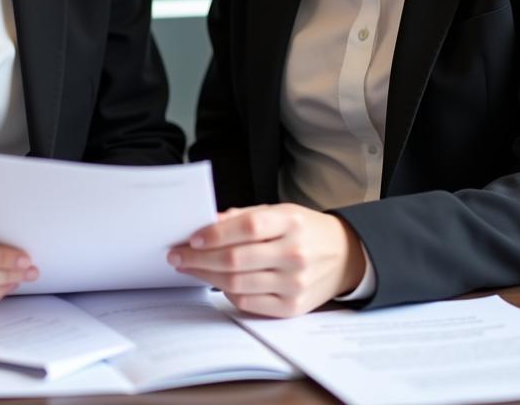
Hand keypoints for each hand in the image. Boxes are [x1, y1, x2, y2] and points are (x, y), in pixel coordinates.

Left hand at [167, 204, 365, 317]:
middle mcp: (295, 254)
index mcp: (291, 223)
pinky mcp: (292, 307)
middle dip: (199, 258)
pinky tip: (216, 282)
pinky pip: (249, 303)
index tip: (190, 238)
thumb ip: (243, 216)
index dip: (215, 233)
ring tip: (189, 268)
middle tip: (177, 256)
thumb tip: (207, 223)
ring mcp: (295, 284)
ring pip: (238, 283)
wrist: (343, 256)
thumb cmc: (303, 230)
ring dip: (206, 276)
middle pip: (236, 259)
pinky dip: (227, 292)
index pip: (247, 227)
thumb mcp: (279, 212)